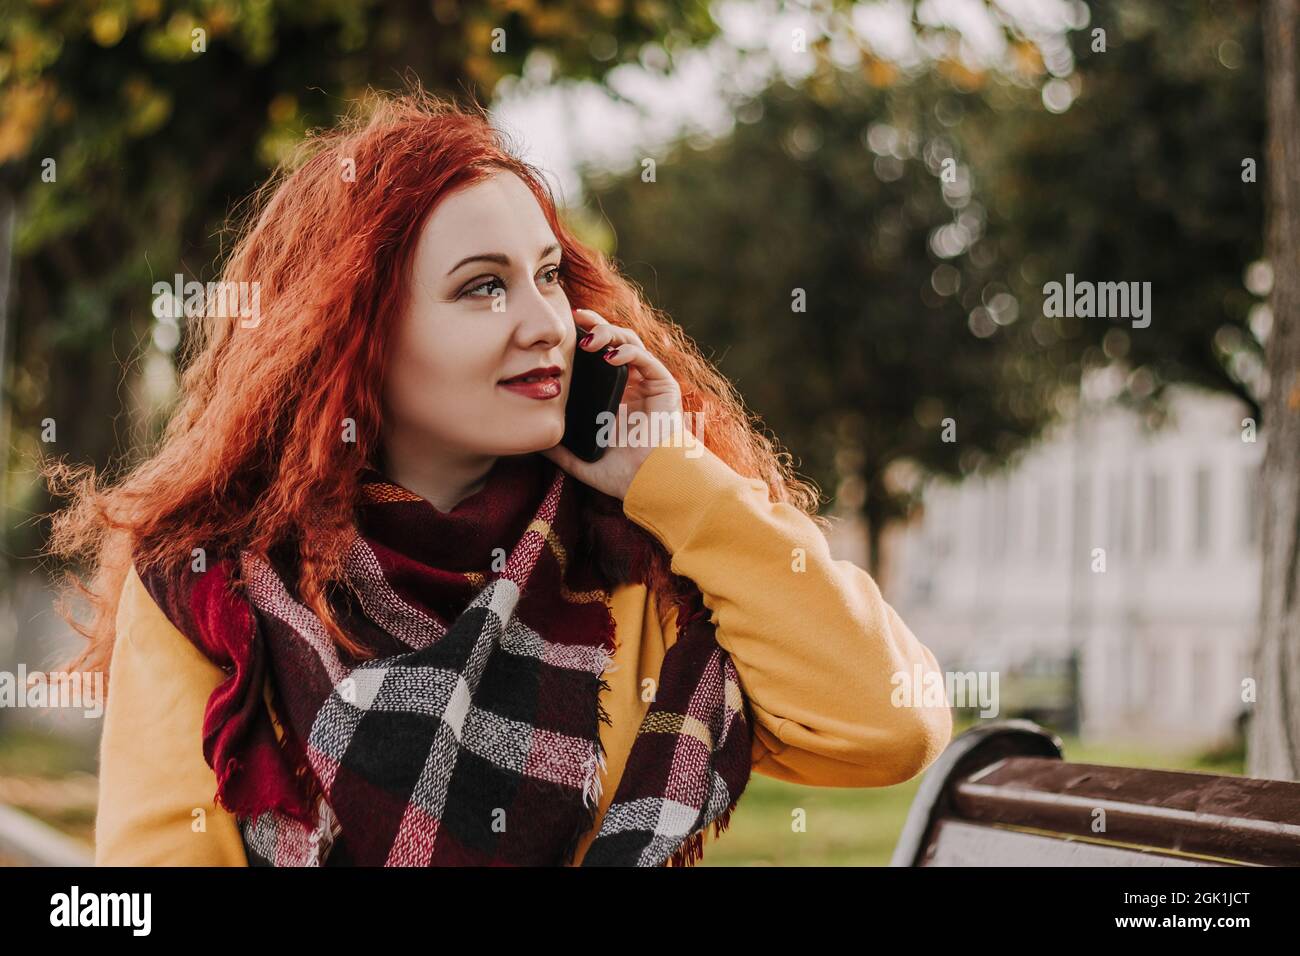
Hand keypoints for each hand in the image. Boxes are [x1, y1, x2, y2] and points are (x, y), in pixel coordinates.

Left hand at [541, 308, 685, 500]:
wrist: (649, 484)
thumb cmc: (621, 474)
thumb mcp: (579, 459)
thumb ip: (558, 450)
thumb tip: (532, 443)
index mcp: (614, 396)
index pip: (598, 358)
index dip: (583, 340)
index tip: (563, 331)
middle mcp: (632, 385)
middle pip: (614, 342)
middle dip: (596, 326)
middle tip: (576, 318)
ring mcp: (649, 383)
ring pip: (630, 343)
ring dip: (610, 334)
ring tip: (589, 340)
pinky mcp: (664, 386)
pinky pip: (646, 359)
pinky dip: (628, 352)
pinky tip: (611, 356)